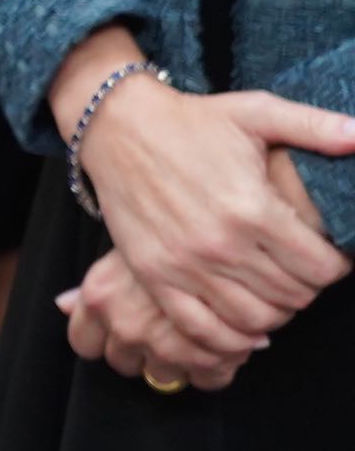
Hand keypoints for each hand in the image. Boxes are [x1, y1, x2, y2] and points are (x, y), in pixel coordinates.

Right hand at [53, 51, 354, 362]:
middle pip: (292, 297)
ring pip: (253, 320)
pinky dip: (229, 338)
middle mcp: (220, 244)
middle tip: (302, 271)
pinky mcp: (154, 274)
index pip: (320, 268)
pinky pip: (200, 328)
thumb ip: (315, 126)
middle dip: (308, 288)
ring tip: (275, 293)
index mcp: (252, 208)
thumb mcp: (256, 112)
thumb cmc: (191, 120)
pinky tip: (244, 325)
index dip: (336, 267)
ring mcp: (183, 264)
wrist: (118, 126)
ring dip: (274, 313)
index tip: (331, 257)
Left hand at [60, 248, 250, 390]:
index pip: (84, 344)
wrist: (224, 239)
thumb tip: (62, 305)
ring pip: (163, 377)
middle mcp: (126, 327)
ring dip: (178, 362)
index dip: (102, 341)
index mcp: (100, 300)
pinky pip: (208, 380)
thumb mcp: (125, 253)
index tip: (119, 335)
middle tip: (163, 332)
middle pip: (123, 364)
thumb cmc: (173, 237)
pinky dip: (216, 368)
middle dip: (141, 353)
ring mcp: (166, 347)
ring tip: (194, 336)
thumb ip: (95, 286)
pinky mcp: (209, 359)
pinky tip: (223, 345)